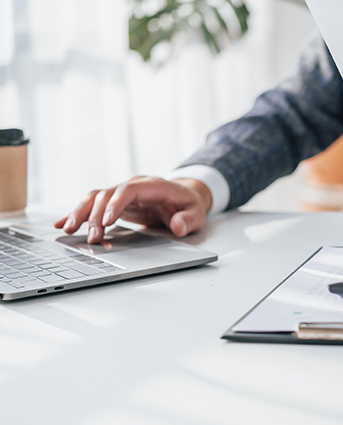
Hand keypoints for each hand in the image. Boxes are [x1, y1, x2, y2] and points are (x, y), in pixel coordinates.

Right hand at [53, 177, 212, 243]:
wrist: (184, 196)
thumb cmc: (189, 205)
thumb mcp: (197, 213)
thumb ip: (188, 219)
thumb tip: (178, 226)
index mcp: (153, 186)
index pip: (130, 189)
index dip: (116, 203)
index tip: (107, 221)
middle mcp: (133, 186)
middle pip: (108, 194)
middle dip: (97, 215)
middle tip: (92, 238)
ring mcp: (122, 193)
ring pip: (96, 198)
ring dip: (81, 213)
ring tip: (69, 229)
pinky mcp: (115, 202)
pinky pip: (93, 204)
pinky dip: (78, 213)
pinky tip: (63, 224)